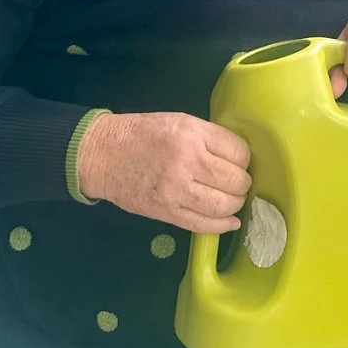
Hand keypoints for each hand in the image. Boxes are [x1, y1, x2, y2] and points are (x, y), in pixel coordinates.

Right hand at [77, 111, 251, 233]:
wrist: (103, 155)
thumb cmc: (144, 133)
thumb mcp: (181, 122)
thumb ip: (210, 138)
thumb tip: (239, 158)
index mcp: (193, 135)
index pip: (239, 152)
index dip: (244, 159)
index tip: (238, 162)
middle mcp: (188, 162)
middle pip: (236, 180)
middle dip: (243, 183)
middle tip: (238, 182)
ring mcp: (176, 191)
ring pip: (224, 205)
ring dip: (235, 204)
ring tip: (233, 200)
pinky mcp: (167, 213)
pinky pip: (203, 225)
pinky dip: (222, 225)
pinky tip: (230, 221)